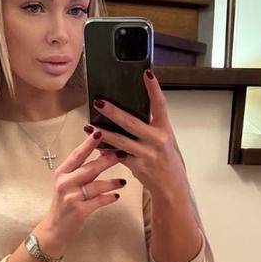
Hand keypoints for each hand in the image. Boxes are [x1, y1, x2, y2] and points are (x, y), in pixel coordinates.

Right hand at [36, 130, 126, 249]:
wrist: (55, 228)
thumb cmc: (64, 203)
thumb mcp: (67, 183)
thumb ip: (81, 170)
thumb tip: (102, 153)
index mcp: (62, 173)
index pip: (77, 155)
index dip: (89, 143)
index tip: (101, 132)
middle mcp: (65, 183)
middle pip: (90, 168)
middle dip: (107, 160)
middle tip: (122, 153)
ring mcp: (71, 197)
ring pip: (96, 185)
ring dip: (112, 182)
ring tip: (123, 181)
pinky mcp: (79, 211)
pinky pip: (99, 201)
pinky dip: (109, 198)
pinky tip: (116, 196)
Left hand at [86, 69, 187, 197]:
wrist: (172, 187)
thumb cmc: (168, 162)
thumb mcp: (165, 141)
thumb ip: (152, 127)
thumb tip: (134, 112)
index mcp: (165, 130)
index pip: (160, 105)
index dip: (153, 89)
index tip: (146, 73)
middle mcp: (156, 140)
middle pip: (131, 122)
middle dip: (113, 112)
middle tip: (99, 101)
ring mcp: (146, 154)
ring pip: (120, 141)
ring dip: (102, 133)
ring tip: (88, 126)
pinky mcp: (137, 167)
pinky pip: (117, 156)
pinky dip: (106, 152)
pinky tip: (95, 147)